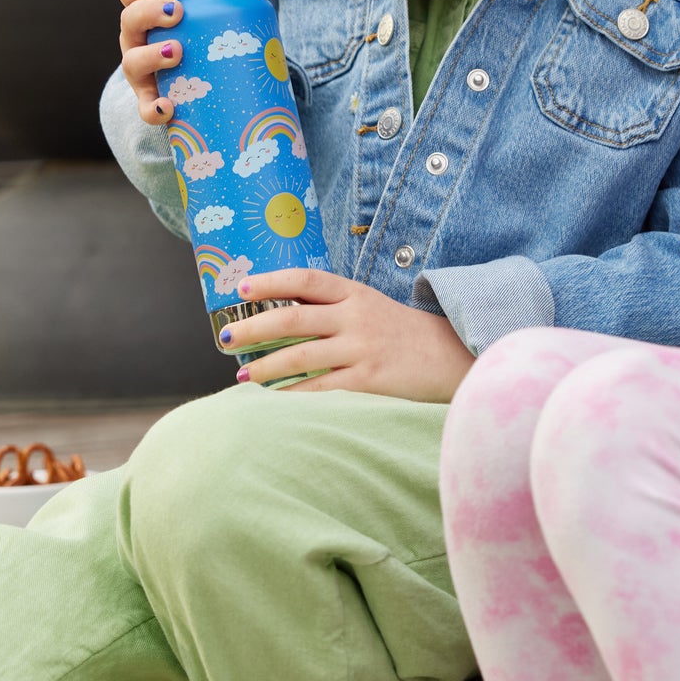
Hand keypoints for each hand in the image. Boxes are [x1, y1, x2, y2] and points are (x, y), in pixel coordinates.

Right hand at [116, 0, 273, 124]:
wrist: (204, 79)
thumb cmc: (206, 31)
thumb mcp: (221, 7)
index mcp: (148, 10)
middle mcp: (138, 38)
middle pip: (129, 20)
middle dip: (149, 13)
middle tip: (177, 12)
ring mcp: (140, 70)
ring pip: (131, 62)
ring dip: (151, 55)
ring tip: (177, 51)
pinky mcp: (151, 99)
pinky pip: (144, 107)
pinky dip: (152, 109)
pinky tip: (167, 107)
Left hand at [222, 267, 475, 401]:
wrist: (453, 355)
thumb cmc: (402, 333)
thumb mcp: (370, 307)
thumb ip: (333, 308)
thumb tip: (281, 313)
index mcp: (355, 293)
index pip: (306, 280)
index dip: (272, 281)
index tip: (242, 287)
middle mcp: (356, 317)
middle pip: (294, 319)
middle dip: (254, 328)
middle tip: (226, 336)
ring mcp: (363, 348)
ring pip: (301, 356)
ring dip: (266, 366)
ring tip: (243, 374)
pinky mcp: (370, 379)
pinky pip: (322, 388)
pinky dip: (295, 394)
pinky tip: (275, 400)